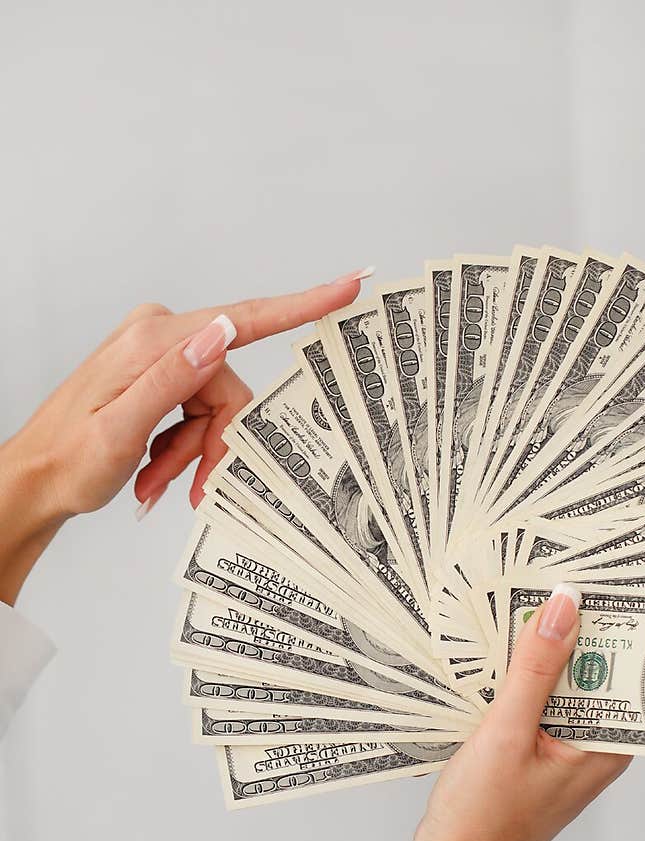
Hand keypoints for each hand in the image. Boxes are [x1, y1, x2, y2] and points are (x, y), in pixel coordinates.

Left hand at [0, 271, 370, 603]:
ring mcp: (158, 355)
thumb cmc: (69, 463)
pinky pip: (194, 414)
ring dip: (191, 454)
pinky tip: (153, 471)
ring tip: (156, 483)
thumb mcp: (121, 430)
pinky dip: (180, 449)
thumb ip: (172, 380)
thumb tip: (220, 333)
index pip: (241, 319)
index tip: (346, 287)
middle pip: (228, 390)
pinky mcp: (157, 375)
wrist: (36, 480)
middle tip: (187, 487)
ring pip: (213, 409)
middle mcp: (159, 337)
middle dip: (212, 445)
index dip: (300, 306)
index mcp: (154, 341)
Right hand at [403, 585, 629, 840]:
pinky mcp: (536, 754)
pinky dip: (525, 679)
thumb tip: (564, 607)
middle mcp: (595, 748)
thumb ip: (534, 668)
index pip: (630, 672)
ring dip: (547, 652)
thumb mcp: (506, 733)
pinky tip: (504, 654)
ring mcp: (565, 751)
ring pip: (565, 686)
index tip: (612, 578)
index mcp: (607, 747)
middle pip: (598, 674)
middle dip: (581, 630)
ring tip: (533, 600)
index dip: (623, 625)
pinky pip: (540, 704)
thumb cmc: (482, 820)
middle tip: (565, 575)